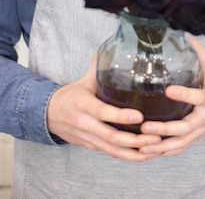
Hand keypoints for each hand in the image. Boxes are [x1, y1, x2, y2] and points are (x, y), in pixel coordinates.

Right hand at [47, 55, 161, 160]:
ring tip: (156, 148)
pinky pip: (111, 153)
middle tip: (157, 135)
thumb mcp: (83, 81)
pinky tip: (144, 154)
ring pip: (113, 150)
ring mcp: (88, 138)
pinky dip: (128, 156)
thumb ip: (98, 68)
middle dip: (135, 139)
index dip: (121, 116)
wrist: (48, 116)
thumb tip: (110, 47)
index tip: (140, 116)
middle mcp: (85, 124)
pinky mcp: (91, 147)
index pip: (103, 112)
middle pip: (111, 137)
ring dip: (135, 152)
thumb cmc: (70, 96)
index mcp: (83, 104)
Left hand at [139, 38, 204, 156]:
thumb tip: (181, 33)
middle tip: (145, 127)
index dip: (184, 95)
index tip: (168, 90)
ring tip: (140, 144)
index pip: (198, 97)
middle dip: (165, 130)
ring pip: (181, 143)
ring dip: (160, 147)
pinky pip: (180, 148)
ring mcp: (201, 130)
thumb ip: (196, 52)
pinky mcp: (197, 137)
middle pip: (185, 128)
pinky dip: (163, 153)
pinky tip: (146, 152)